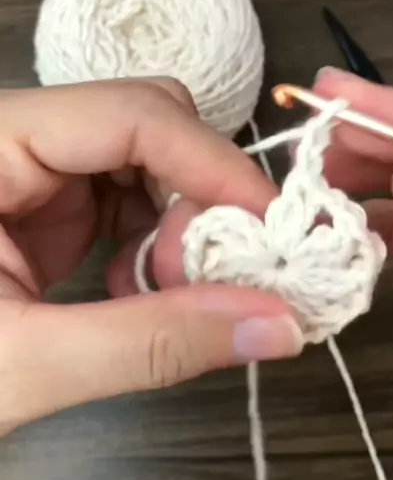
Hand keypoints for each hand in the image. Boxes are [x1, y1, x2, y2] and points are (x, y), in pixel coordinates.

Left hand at [0, 78, 302, 435]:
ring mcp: (28, 170)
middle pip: (145, 124)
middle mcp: (12, 139)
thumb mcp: (23, 364)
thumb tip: (279, 326)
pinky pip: (125, 202)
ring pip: (144, 163)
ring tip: (175, 292)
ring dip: (179, 224)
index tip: (277, 232)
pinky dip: (152, 245)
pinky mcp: (41, 207)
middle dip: (197, 197)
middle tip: (216, 275)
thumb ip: (151, 343)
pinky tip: (141, 291)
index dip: (213, 166)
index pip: (128, 115)